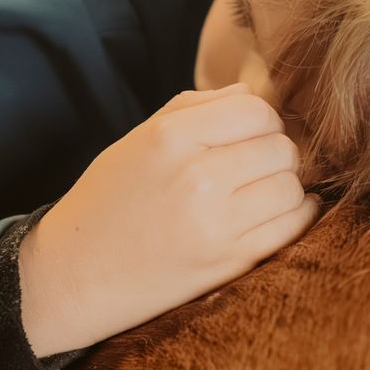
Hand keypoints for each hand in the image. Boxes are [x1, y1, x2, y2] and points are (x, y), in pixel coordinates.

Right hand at [17, 83, 319, 355]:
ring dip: (284, 186)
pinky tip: (273, 214)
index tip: (248, 135)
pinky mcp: (230, 262)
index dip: (261, 120)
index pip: (256, 110)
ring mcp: (216, 223)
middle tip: (254, 167)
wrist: (75, 276)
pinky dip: (294, 216)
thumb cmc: (106, 203)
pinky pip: (292, 226)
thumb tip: (253, 93)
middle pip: (281, 147)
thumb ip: (194, 108)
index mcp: (169, 139)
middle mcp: (196, 177)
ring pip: (291, 186)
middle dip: (275, 152)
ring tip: (258, 193)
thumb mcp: (136, 141)